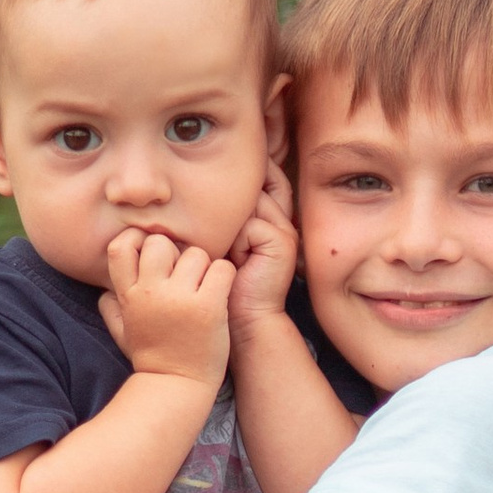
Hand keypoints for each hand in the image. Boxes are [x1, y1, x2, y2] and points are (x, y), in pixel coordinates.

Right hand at [99, 230, 232, 391]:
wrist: (176, 386)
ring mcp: (180, 299)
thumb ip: (111, 309)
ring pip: (195, 253)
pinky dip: (224, 276)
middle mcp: (151, 293)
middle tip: (183, 275)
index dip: (138, 241)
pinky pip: (222, 268)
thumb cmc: (152, 357)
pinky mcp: (208, 307)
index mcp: (128, 295)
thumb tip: (104, 291)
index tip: (152, 257)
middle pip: (160, 242)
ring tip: (203, 289)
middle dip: (175, 252)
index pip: (121, 245)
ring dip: (203, 267)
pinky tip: (219, 293)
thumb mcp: (123, 332)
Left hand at [228, 168, 298, 323]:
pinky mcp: (282, 242)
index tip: (221, 181)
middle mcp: (284, 220)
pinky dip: (237, 244)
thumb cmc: (227, 282)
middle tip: (225, 233)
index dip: (251, 175)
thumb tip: (205, 185)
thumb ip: (226, 215)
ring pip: (249, 204)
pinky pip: (249, 226)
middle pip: (257, 186)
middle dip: (234, 198)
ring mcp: (286, 230)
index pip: (267, 178)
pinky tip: (239, 263)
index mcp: (273, 218)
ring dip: (230, 226)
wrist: (245, 318)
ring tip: (230, 252)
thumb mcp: (224, 242)